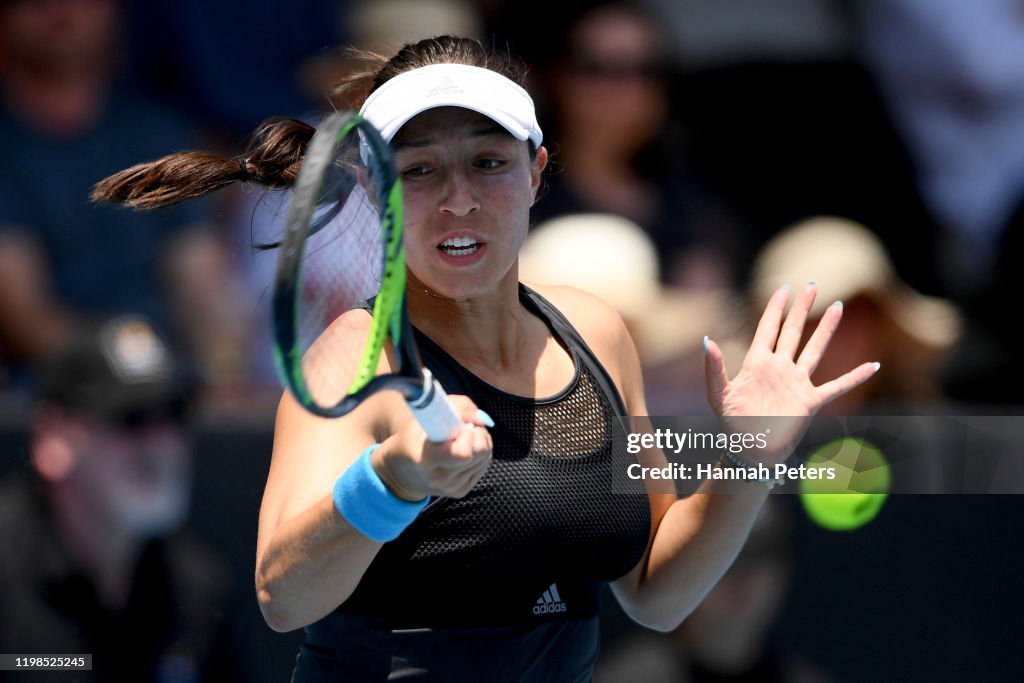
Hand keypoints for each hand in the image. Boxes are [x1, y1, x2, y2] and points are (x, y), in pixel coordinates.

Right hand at [373, 395, 492, 499]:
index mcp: (426, 459)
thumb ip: (455, 407)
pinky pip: (483, 465)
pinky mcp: (461, 491)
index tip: (460, 424)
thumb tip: (481, 418)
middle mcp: (439, 478)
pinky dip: (480, 452)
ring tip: (461, 436)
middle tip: (465, 426)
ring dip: (480, 440)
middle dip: (478, 433)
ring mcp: (451, 487)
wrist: (401, 471)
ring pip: (485, 458)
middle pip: (480, 453)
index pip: (463, 452)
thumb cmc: (411, 438)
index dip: (468, 434)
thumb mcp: (423, 416)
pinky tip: (464, 447)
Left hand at [703, 283, 878, 461]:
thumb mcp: (718, 396)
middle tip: (812, 285)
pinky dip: (855, 377)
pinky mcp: (810, 401)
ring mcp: (796, 383)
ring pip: (814, 350)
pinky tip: (872, 366)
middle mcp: (779, 368)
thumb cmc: (732, 425)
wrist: (750, 452)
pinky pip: (837, 386)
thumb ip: (713, 368)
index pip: (768, 328)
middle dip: (802, 309)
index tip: (783, 288)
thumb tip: (706, 341)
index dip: (775, 308)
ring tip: (838, 307)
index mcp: (757, 364)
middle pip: (793, 331)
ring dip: (826, 329)